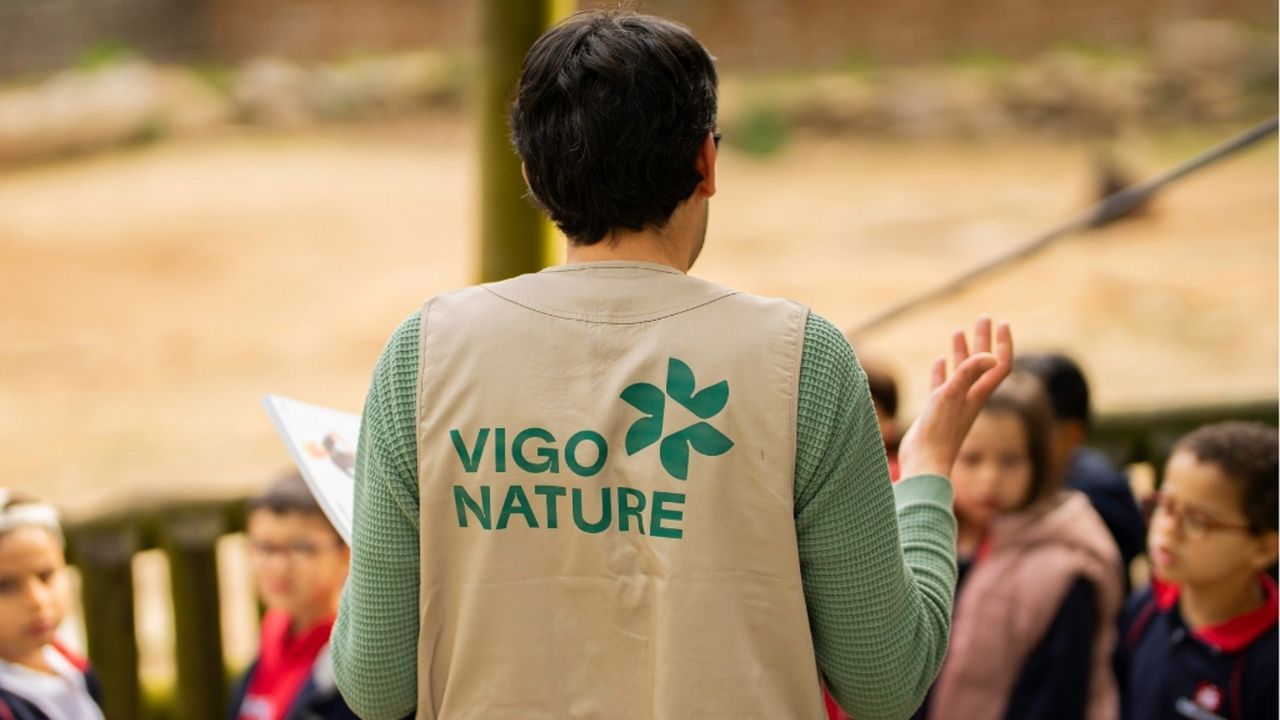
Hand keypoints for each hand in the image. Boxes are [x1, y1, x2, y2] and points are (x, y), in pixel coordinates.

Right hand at [897, 316, 1012, 478]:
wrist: (924, 462)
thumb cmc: (938, 432)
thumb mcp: (952, 397)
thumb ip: (968, 374)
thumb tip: (990, 356)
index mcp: (978, 394)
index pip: (999, 365)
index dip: (1003, 344)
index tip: (1001, 323)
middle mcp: (969, 397)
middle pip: (982, 364)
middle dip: (983, 340)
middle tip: (984, 318)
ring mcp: (953, 404)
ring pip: (962, 372)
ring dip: (963, 352)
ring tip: (959, 332)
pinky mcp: (937, 411)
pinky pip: (942, 385)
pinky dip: (942, 370)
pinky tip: (940, 361)